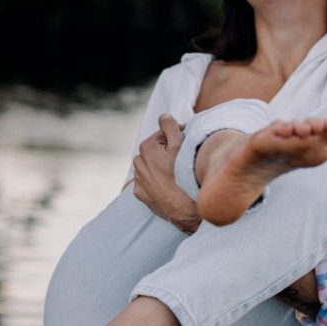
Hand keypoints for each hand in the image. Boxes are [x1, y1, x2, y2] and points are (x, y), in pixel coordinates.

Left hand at [132, 114, 200, 233]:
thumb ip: (170, 127)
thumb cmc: (182, 175)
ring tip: (176, 173)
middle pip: (157, 149)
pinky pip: (149, 181)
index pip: (164, 134)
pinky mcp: (140, 194)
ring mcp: (138, 180)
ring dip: (162, 165)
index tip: (188, 143)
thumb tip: (163, 116)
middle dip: (168, 151)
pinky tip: (169, 184)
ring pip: (152, 165)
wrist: (182, 209)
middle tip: (183, 159)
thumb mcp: (180, 146)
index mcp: (146, 147)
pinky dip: (157, 180)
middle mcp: (138, 162)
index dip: (178, 136)